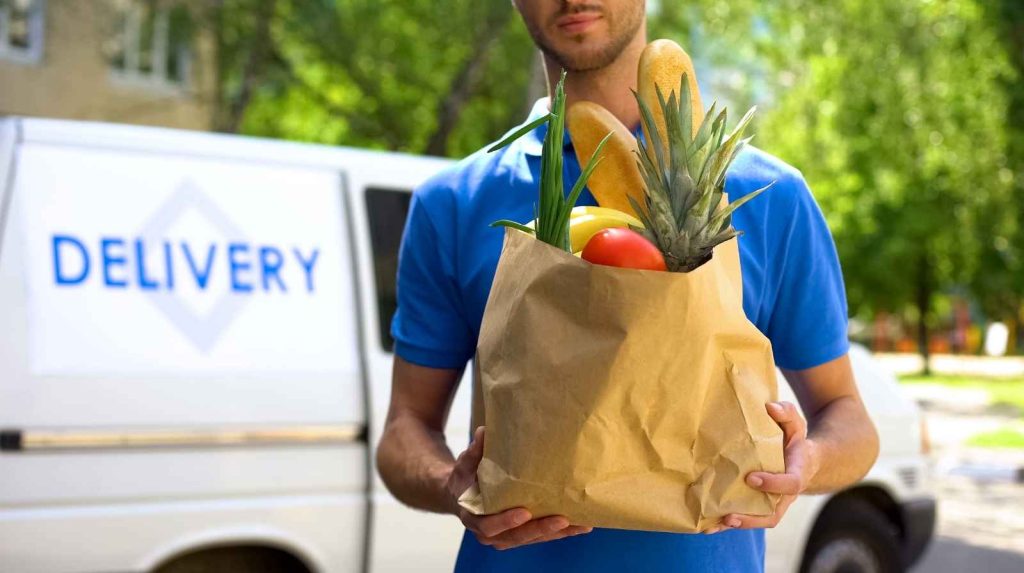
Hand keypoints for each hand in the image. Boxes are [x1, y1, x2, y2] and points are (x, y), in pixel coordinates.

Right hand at [446, 427, 592, 549]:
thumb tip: (484, 432)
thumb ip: (474, 452)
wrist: (462, 495)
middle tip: (562, 519)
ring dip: (556, 534)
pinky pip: (541, 536)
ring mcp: (507, 536)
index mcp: (474, 517)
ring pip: (532, 539)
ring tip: (580, 525)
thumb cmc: (465, 477)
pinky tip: (581, 526)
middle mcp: (490, 533)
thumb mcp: (466, 463)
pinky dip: (561, 533)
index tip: (524, 512)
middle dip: (540, 529)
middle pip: (516, 537)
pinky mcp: (521, 535)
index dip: (505, 521)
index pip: (489, 525)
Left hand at [705, 401, 819, 533]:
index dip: (772, 484)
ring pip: (758, 520)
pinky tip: (707, 525)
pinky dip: (727, 524)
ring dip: (737, 524)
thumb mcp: (795, 423)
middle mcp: (785, 495)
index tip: (751, 478)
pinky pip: (746, 518)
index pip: (789, 484)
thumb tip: (770, 408)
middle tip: (730, 515)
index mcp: (796, 474)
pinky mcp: (760, 505)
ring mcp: (773, 503)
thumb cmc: (794, 440)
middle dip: (751, 518)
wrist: (802, 460)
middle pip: (772, 514)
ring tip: (715, 523)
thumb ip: (786, 413)